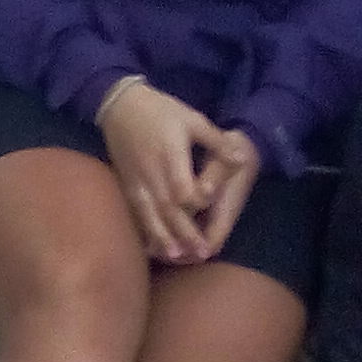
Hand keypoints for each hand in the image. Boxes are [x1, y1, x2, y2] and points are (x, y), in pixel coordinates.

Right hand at [99, 81, 257, 263]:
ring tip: (175, 255)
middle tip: (200, 252)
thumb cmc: (161, 111)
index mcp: (170, 155)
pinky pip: (136, 212)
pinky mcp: (127, 185)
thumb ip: (216, 142)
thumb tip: (242, 159)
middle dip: (184, 231)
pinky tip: (151, 246)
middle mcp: (152, 172)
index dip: (195, 199)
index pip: (182, 186)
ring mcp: (137, 180)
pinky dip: (144, 229)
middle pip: (168, 207)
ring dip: (162, 236)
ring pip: (150, 213)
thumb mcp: (192, 119)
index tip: (208, 206)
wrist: (119, 106)